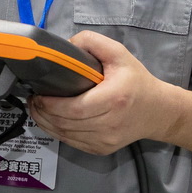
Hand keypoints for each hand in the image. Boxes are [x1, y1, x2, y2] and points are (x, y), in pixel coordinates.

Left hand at [27, 31, 178, 155]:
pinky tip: (50, 120)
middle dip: (42, 112)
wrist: (158, 111)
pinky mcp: (101, 150)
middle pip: (65, 123)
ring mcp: (105, 141)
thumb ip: (91, 42)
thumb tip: (64, 46)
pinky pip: (71, 142)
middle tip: (33, 99)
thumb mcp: (118, 53)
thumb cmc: (136, 80)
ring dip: (45, 123)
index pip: (73, 108)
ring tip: (38, 108)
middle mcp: (110, 124)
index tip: (38, 93)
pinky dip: (56, 131)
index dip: (50, 104)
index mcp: (114, 99)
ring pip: (65, 135)